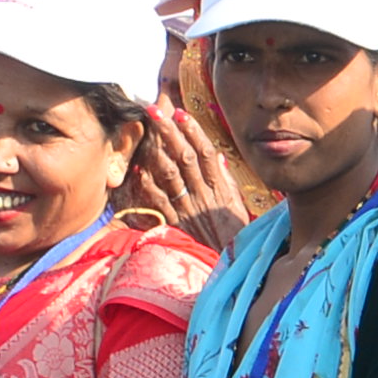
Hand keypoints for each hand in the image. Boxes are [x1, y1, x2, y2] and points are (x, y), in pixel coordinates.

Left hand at [129, 101, 252, 253]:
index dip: (194, 132)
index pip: (207, 154)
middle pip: (186, 157)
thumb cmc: (236, 237)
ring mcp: (188, 209)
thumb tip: (218, 159)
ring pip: (171, 174)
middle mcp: (203, 195)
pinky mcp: (176, 224)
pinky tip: (139, 169)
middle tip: (156, 110)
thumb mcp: (238, 207)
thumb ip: (228, 183)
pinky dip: (149, 186)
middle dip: (170, 132)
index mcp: (221, 190)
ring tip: (146, 130)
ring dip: (157, 150)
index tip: (182, 114)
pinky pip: (160, 202)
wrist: (230, 267)